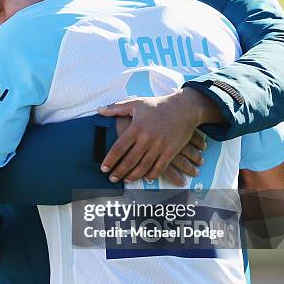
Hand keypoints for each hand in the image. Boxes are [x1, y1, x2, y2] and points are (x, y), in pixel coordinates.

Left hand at [99, 87, 219, 182]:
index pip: (118, 148)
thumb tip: (98, 110)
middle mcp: (147, 139)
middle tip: (111, 178)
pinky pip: (159, 168)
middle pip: (129, 161)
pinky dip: (151, 175)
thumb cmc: (158, 105)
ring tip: (126, 180)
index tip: (103, 168)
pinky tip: (145, 177)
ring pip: (143, 167)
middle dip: (118, 172)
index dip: (109, 160)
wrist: (184, 108)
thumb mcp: (136, 103)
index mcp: (136, 127)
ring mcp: (159, 146)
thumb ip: (116, 108)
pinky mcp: (171, 152)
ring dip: (133, 176)